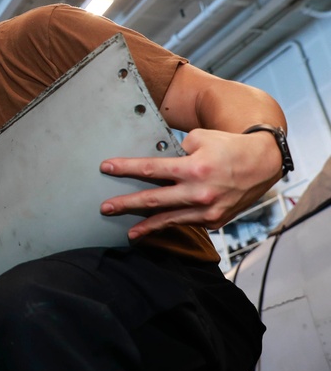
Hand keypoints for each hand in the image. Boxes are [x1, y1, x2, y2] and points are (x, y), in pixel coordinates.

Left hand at [98, 128, 283, 239]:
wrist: (264, 162)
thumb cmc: (228, 146)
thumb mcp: (200, 138)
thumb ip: (177, 152)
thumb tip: (159, 167)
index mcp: (195, 168)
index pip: (151, 169)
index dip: (126, 168)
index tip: (106, 168)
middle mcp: (200, 192)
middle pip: (154, 200)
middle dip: (126, 204)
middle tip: (106, 208)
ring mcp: (209, 210)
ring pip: (170, 220)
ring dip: (147, 226)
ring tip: (130, 232)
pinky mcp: (215, 220)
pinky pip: (187, 223)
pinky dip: (172, 225)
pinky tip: (157, 229)